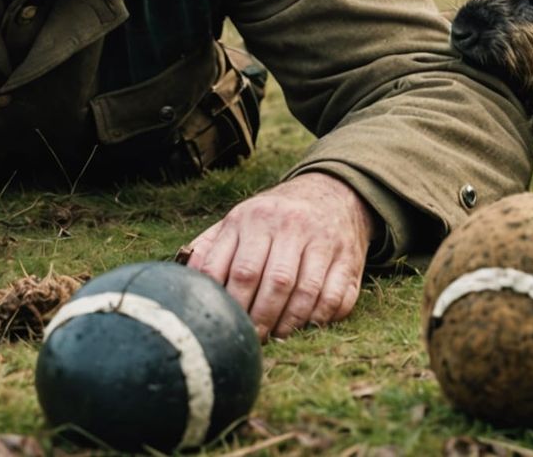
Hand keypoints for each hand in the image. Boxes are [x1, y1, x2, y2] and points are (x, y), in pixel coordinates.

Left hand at [184, 172, 374, 338]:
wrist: (331, 194)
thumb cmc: (272, 218)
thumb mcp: (239, 221)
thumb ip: (210, 247)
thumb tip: (183, 280)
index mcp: (254, 218)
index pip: (239, 269)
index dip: (231, 304)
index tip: (226, 324)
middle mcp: (290, 225)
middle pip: (273, 283)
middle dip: (260, 319)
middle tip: (252, 339)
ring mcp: (323, 240)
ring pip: (305, 292)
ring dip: (289, 323)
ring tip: (276, 337)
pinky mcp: (349, 258)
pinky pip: (335, 297)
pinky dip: (319, 318)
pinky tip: (304, 327)